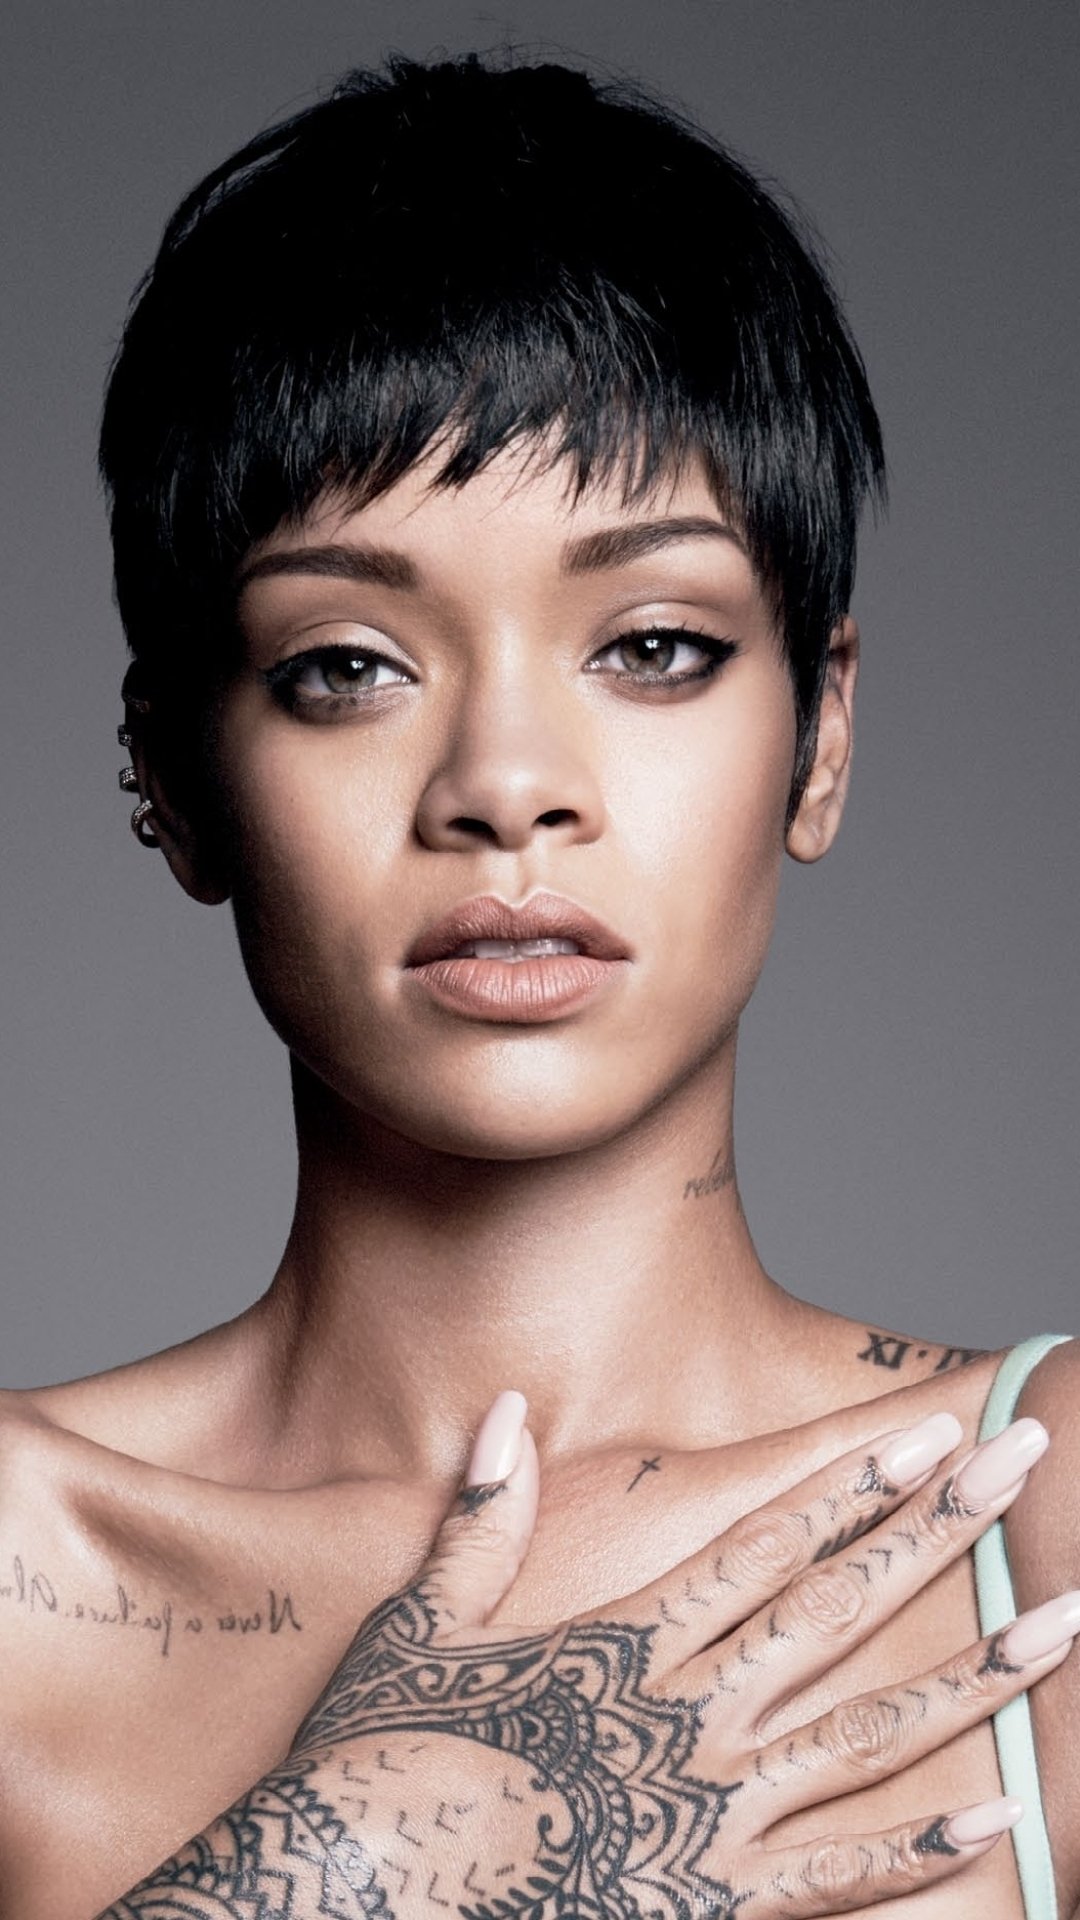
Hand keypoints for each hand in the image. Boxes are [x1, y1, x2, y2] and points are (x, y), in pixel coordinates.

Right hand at [102, 1396, 1075, 1918]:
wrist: (355, 1893)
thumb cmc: (380, 1759)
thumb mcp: (423, 1623)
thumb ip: (481, 1521)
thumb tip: (505, 1413)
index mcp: (628, 1645)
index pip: (767, 1548)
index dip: (854, 1486)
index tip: (928, 1433)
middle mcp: (689, 1717)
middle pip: (839, 1610)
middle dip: (937, 1532)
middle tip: (1018, 1467)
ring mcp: (710, 1812)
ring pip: (868, 1730)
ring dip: (972, 1676)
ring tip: (1060, 1626)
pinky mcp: (711, 1901)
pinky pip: (838, 1873)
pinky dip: (922, 1844)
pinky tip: (997, 1813)